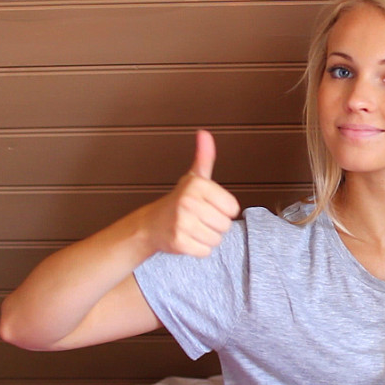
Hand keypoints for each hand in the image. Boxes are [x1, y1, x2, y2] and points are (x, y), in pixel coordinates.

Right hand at [140, 130, 240, 256]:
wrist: (150, 224)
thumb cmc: (179, 201)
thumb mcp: (193, 177)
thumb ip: (204, 157)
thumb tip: (204, 133)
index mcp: (198, 185)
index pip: (233, 208)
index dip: (223, 210)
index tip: (208, 206)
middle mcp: (189, 202)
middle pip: (226, 225)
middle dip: (215, 225)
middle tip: (198, 219)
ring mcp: (182, 223)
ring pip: (217, 239)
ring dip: (207, 237)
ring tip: (193, 228)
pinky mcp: (179, 242)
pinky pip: (205, 251)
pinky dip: (198, 249)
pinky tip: (187, 239)